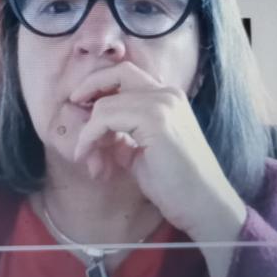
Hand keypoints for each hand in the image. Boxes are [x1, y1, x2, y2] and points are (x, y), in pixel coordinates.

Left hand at [68, 62, 245, 244]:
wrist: (203, 204)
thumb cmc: (176, 184)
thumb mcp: (141, 152)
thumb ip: (120, 136)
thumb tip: (92, 129)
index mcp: (168, 98)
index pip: (127, 76)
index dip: (101, 85)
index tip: (82, 105)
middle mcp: (167, 94)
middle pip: (118, 72)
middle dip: (89, 86)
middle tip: (73, 105)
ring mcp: (163, 104)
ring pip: (106, 102)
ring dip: (88, 130)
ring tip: (88, 157)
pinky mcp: (155, 119)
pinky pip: (105, 118)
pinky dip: (90, 137)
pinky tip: (88, 158)